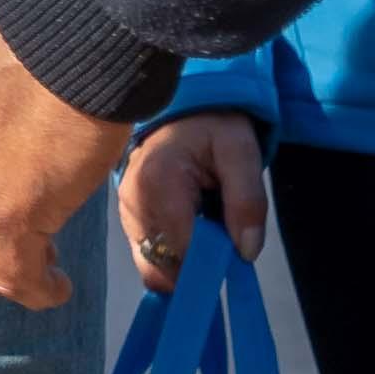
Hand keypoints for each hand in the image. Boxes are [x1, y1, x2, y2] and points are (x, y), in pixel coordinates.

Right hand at [117, 112, 268, 294]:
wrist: (185, 107)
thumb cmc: (213, 126)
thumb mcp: (242, 152)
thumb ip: (248, 200)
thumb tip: (246, 252)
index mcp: (158, 182)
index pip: (183, 250)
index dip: (212, 262)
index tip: (235, 256)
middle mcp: (133, 201)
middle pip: (164, 266)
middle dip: (197, 266)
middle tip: (222, 237)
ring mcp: (126, 212)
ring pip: (155, 265)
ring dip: (185, 259)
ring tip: (206, 225)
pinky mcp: (127, 218)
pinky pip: (150, 255)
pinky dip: (174, 252)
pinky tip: (191, 225)